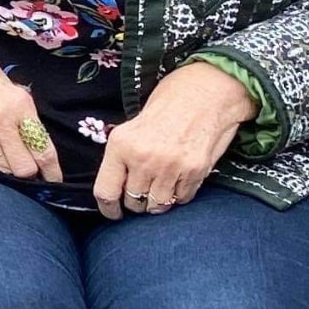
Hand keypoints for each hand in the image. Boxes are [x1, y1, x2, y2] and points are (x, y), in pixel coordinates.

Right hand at [0, 6, 59, 184]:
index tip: (53, 178)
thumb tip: (29, 136)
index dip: (50, 170)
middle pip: (22, 168)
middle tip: (24, 165)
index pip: (42, 148)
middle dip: (25, 170)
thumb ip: (17, 111)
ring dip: (1, 162)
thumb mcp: (5, 82)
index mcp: (19, 104)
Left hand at [92, 61, 256, 220]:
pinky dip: (179, 195)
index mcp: (121, 146)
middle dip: (136, 201)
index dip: (107, 208)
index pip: (105, 191)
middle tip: (141, 191)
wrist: (203, 95)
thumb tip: (114, 189)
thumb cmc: (164, 109)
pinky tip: (178, 179)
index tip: (112, 212)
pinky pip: (181, 198)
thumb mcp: (131, 128)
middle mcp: (144, 159)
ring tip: (159, 187)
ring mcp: (171, 167)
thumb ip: (121, 158)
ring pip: (158, 205)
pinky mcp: (195, 172)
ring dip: (157, 202)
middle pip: (133, 202)